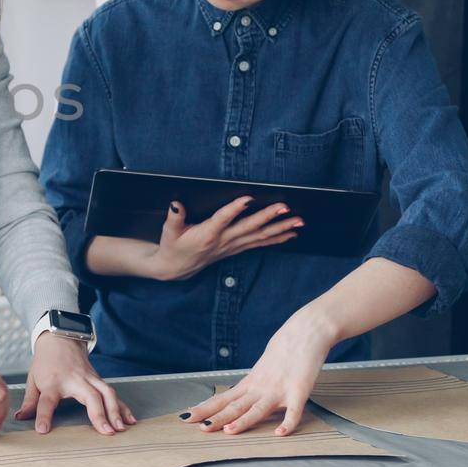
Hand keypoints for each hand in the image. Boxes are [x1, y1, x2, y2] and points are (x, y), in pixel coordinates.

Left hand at [15, 334, 135, 434]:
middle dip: (99, 413)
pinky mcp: (98, 379)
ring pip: (106, 392)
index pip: (46, 400)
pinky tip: (130, 419)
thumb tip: (21, 418)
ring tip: (120, 428)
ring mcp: (89, 378)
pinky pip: (113, 393)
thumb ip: (30, 401)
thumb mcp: (33, 379)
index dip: (44, 415)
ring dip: (115, 411)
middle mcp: (74, 380)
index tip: (43, 430)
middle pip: (89, 396)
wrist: (60, 339)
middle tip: (107, 432)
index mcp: (53, 382)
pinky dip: (123, 406)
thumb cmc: (46, 362)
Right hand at [149, 197, 302, 280]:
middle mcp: (224, 241)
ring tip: (299, 221)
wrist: (176, 268)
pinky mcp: (236, 249)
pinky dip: (277, 238)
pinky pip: (260, 244)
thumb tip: (176, 204)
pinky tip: (290, 234)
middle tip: (285, 207)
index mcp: (207, 234)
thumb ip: (174, 217)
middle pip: (250, 227)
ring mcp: (232, 246)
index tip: (248, 198)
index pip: (223, 219)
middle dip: (269, 217)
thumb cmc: (173, 246)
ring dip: (281, 228)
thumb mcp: (169, 231)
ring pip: (260, 236)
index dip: (235, 209)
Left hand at [178, 310, 336, 435]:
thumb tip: (240, 397)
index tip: (187, 417)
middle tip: (200, 428)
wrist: (304, 332)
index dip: (206, 408)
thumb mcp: (262, 368)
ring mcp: (279, 389)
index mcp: (250, 382)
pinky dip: (288, 423)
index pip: (223, 398)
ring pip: (258, 409)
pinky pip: (294, 411)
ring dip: (243, 421)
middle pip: (235, 405)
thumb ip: (253, 384)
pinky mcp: (299, 391)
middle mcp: (260, 387)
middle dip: (217, 417)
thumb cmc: (284, 350)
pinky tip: (280, 433)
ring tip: (229, 431)